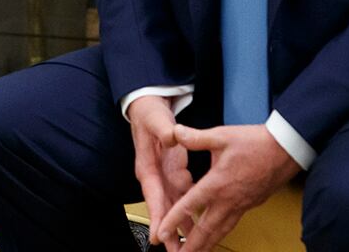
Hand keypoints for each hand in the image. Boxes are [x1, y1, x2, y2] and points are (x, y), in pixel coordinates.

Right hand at [127, 96, 191, 251]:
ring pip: (173, 208)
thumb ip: (164, 129)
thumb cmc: (149, 116)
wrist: (150, 110)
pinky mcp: (175, 176)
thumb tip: (172, 137)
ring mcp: (165, 178)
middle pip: (162, 209)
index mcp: (147, 167)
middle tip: (177, 251)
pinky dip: (191, 214)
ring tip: (190, 248)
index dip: (156, 216)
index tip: (157, 235)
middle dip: (169, 232)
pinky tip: (200, 226)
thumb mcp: (156, 119)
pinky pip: (184, 199)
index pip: (152, 195)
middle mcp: (155, 177)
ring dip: (181, 228)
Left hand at [154, 123, 300, 251]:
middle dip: (191, 246)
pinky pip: (231, 224)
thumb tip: (175, 133)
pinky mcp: (250, 204)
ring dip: (206, 244)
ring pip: (220, 231)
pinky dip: (220, 234)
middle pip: (206, 229)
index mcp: (217, 184)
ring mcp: (241, 205)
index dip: (173, 220)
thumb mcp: (222, 136)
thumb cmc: (256, 143)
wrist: (286, 149)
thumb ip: (196, 137)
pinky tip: (215, 235)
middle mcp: (229, 199)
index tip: (162, 232)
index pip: (190, 206)